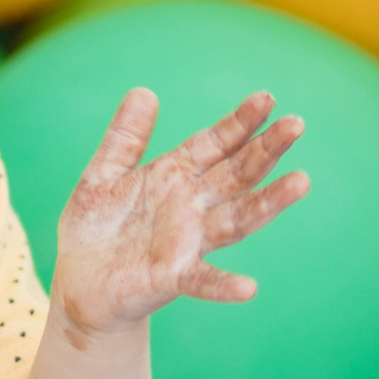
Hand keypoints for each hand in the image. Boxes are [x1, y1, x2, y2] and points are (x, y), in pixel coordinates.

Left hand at [50, 89, 307, 338]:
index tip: (267, 98)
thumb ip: (124, 137)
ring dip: (268, 204)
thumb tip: (144, 91)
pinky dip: (225, 285)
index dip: (240, 122)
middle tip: (296, 124)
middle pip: (237, 174)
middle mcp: (191, 206)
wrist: (78, 283)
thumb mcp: (103, 174)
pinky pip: (202, 281)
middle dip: (266, 150)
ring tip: (300, 182)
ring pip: (235, 220)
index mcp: (175, 175)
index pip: (215, 143)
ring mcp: (185, 243)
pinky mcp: (171, 278)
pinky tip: (249, 288)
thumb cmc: (95, 228)